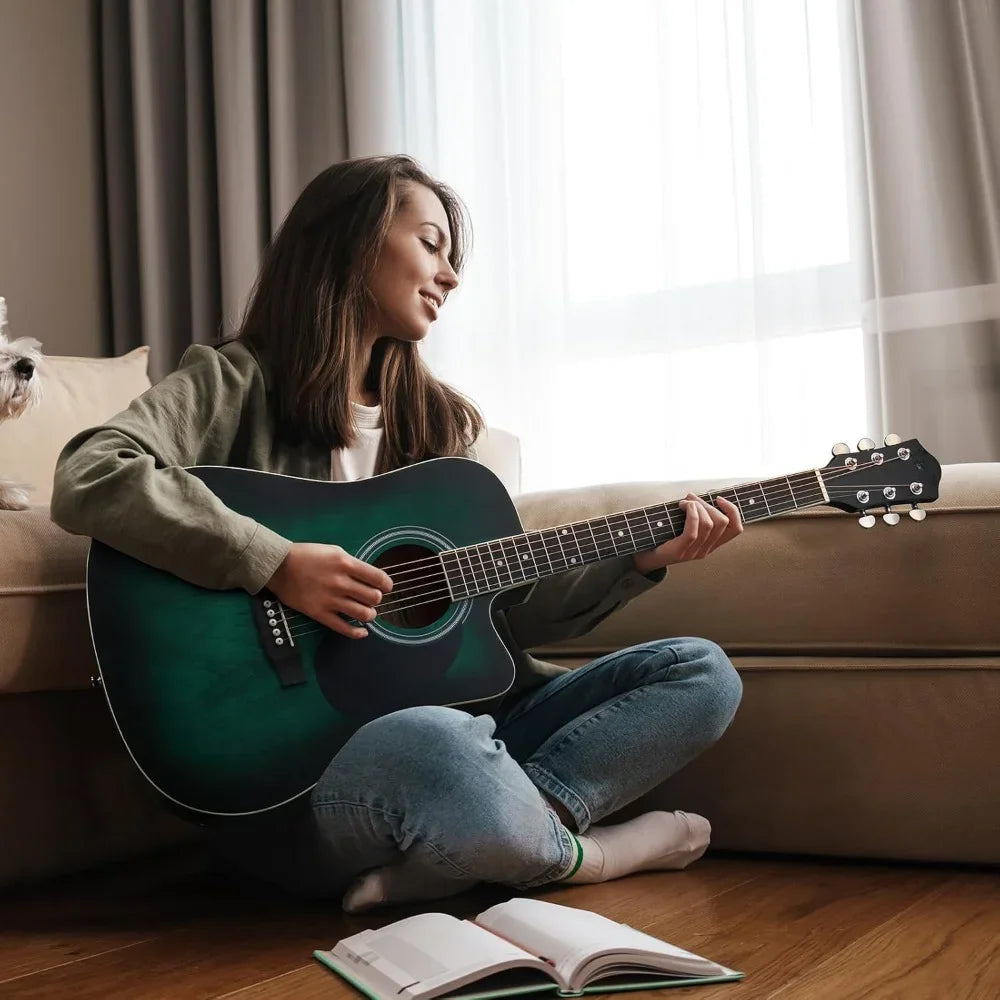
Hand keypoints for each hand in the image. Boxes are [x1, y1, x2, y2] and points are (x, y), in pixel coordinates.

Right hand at [266, 542, 393, 638]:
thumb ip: (353, 565)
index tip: (386, 587)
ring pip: (364, 614)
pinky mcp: (320, 614)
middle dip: (376, 598)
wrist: (279, 566)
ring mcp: (330, 600)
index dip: (387, 584)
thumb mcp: (334, 552)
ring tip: (365, 611)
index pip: (378, 578)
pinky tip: (362, 631)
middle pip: (374, 597)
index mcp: (346, 564)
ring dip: (370, 614)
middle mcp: (341, 582)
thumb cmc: (307, 556)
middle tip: (371, 597)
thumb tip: (370, 577)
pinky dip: (357, 633)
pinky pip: (344, 628)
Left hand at [633, 493, 742, 574]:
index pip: (736, 529)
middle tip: (691, 498)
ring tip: (685, 502)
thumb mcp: (683, 526)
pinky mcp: (680, 551)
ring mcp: (693, 552)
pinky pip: (693, 531)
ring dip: (698, 506)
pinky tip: (684, 506)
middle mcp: (705, 550)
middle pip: (722, 522)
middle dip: (708, 504)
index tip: (718, 498)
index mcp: (711, 544)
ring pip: (709, 524)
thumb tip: (695, 496)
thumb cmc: (663, 537)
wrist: (644, 557)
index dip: (733, 511)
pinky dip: (691, 514)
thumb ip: (694, 516)